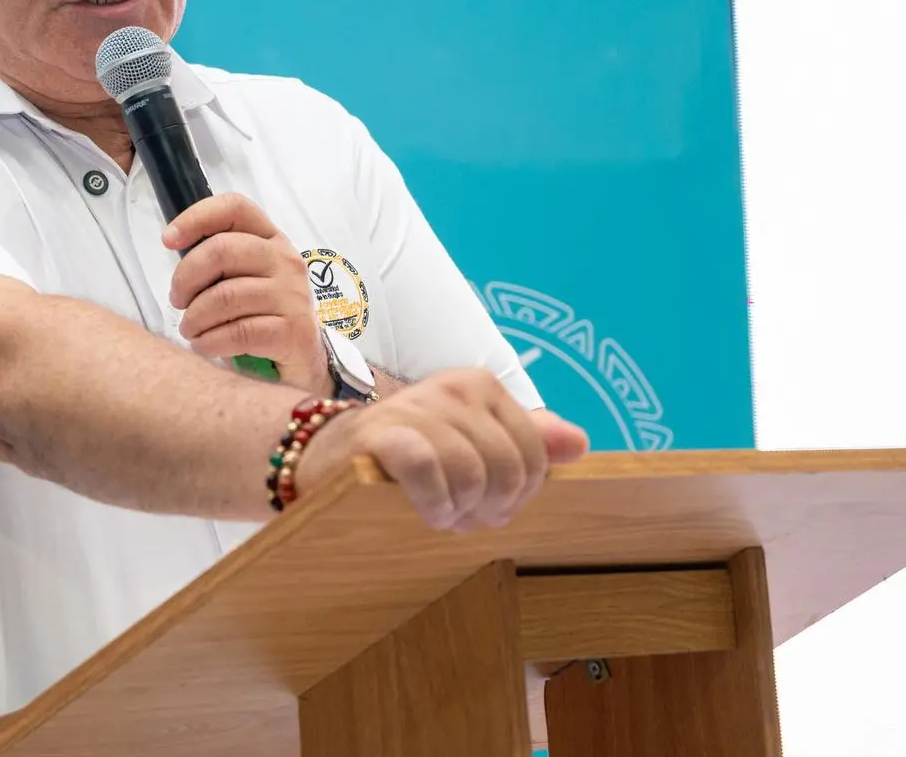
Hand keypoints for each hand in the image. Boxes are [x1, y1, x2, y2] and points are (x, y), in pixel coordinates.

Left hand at [163, 193, 330, 395]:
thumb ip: (216, 260)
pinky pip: (238, 332)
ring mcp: (292, 295)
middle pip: (222, 250)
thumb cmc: (261, 314)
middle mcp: (285, 260)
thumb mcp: (243, 278)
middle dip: (186, 278)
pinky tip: (204, 347)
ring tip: (190, 330)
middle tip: (178, 301)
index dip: (196, 218)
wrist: (303, 360)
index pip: (235, 207)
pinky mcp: (293, 330)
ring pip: (225, 296)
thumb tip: (174, 246)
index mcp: (270, 239)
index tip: (168, 241)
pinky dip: (209, 342)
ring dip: (194, 318)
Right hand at [294, 368, 590, 529]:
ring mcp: (415, 406)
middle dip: (493, 506)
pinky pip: (428, 469)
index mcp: (481, 386)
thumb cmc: (405, 454)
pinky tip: (428, 511)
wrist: (325, 454)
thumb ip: (524, 441)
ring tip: (444, 515)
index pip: (535, 452)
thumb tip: (579, 443)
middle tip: (467, 518)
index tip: (493, 505)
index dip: (522, 493)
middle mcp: (452, 387)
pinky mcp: (381, 432)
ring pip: (472, 473)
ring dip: (461, 509)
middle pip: (508, 467)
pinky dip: (434, 501)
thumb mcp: (470, 444)